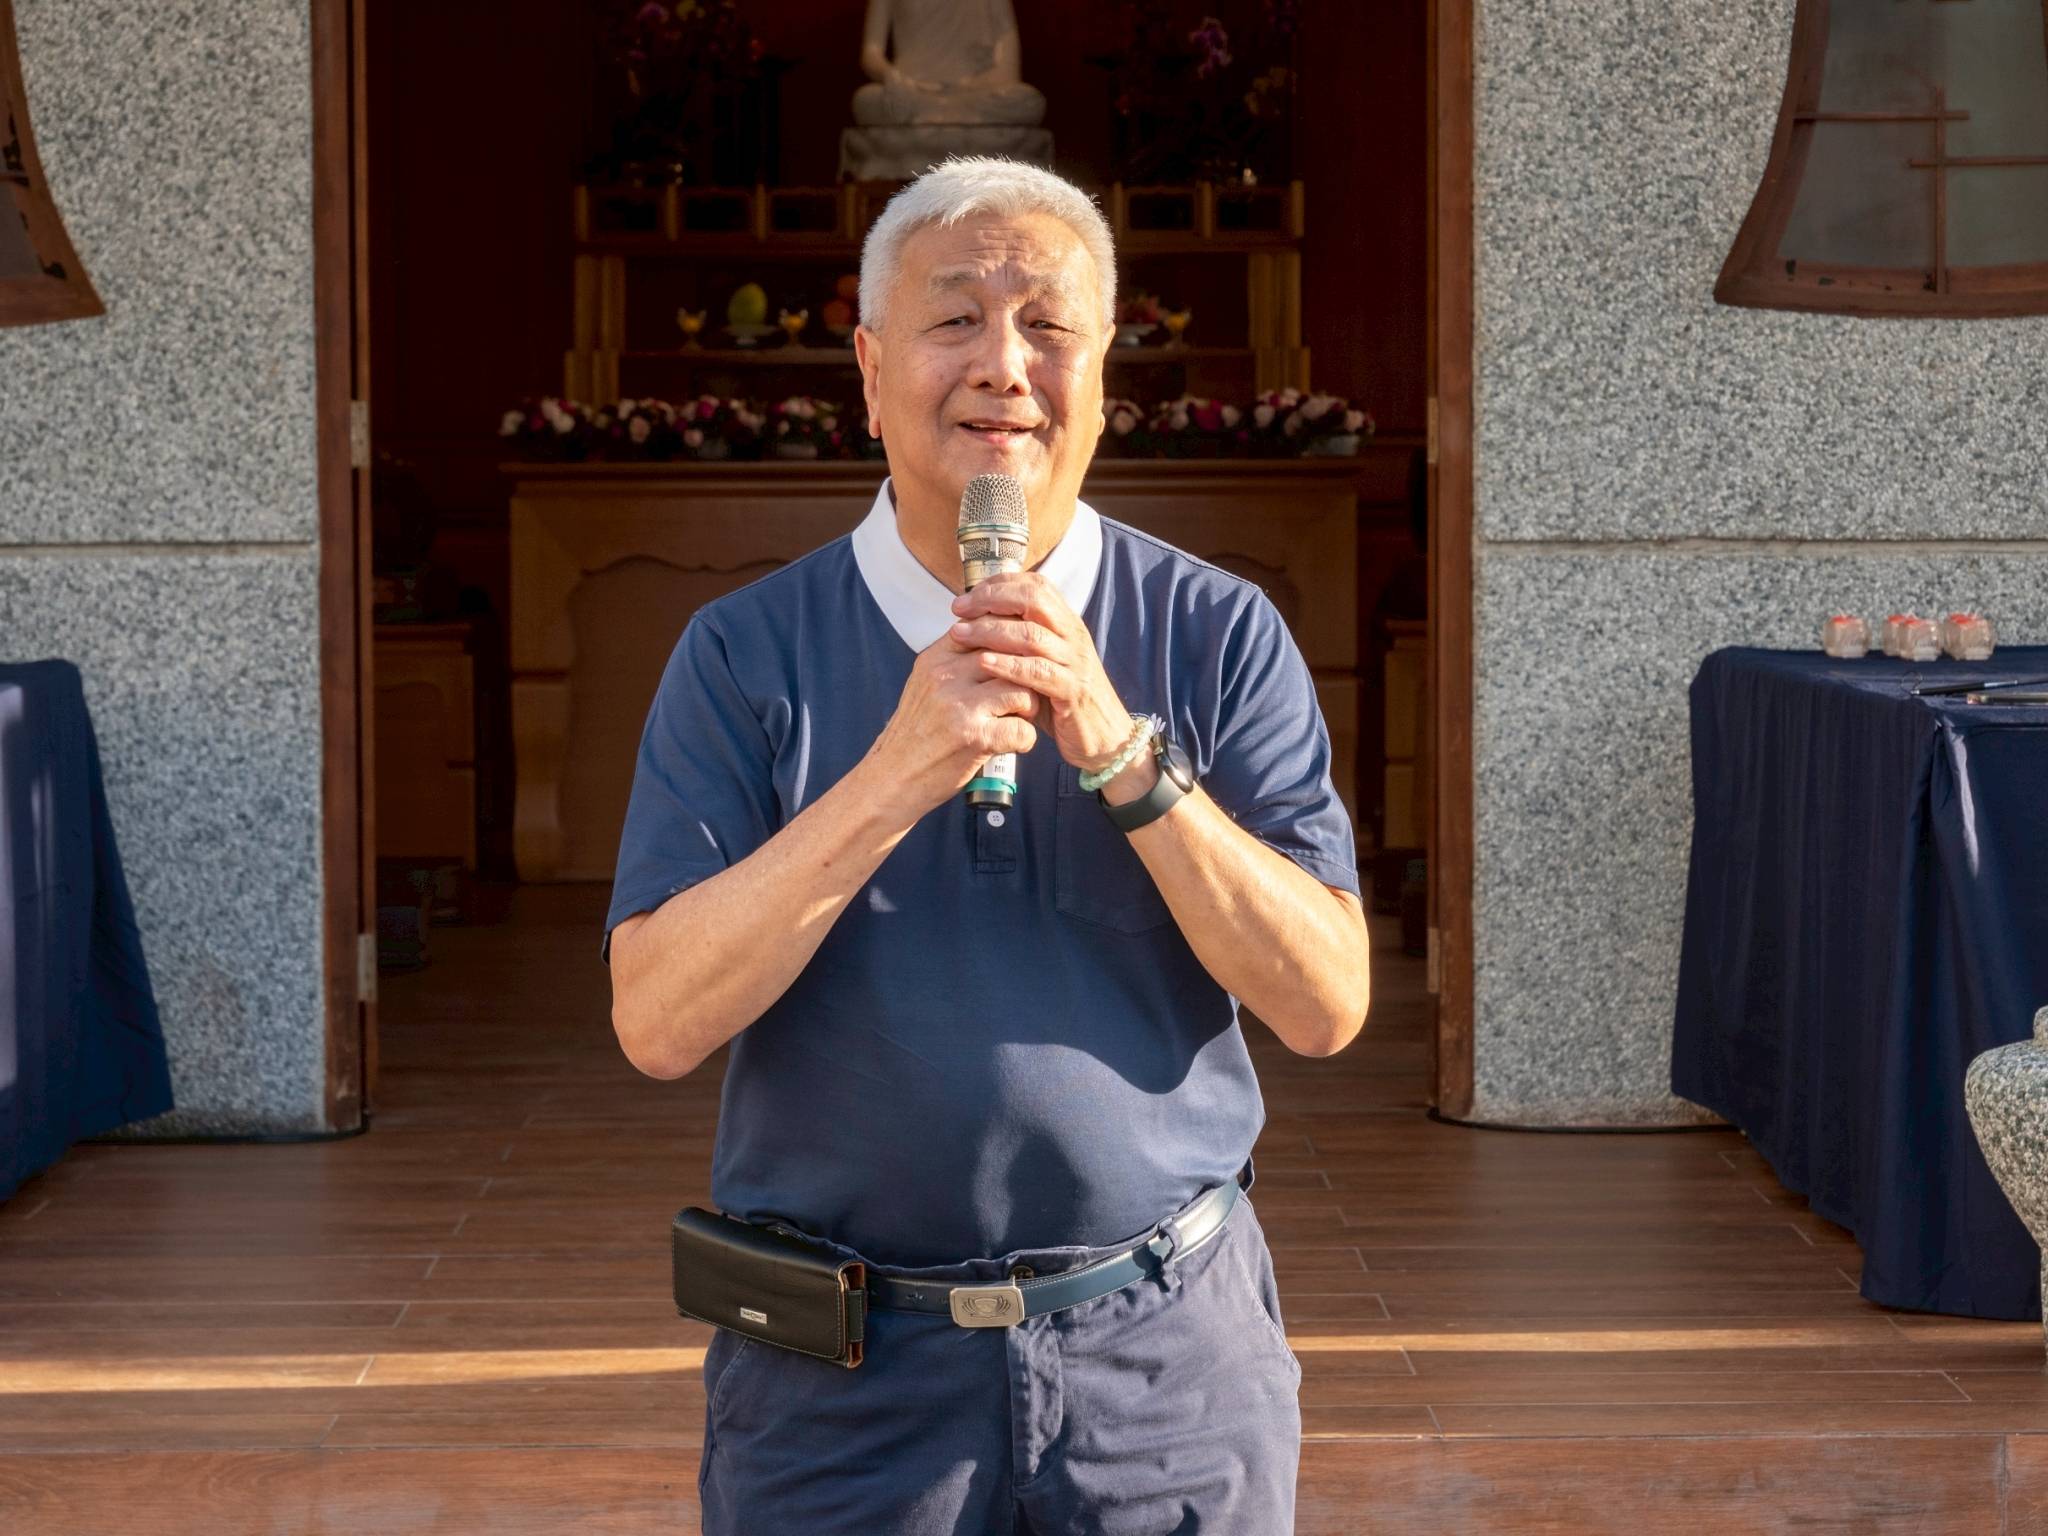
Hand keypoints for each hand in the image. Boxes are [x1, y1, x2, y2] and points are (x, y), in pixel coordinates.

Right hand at [862, 630, 1040, 822]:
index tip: (1019, 658)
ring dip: (1029, 709)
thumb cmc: (914, 735)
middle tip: (1024, 695)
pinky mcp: (976, 738)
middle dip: (1025, 677)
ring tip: (1018, 719)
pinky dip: (1025, 740)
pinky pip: (1023, 730)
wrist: (893, 777)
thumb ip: (955, 662)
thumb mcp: (925, 685)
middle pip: (1010, 658)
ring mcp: (961, 707)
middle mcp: (947, 677)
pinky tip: (1011, 744)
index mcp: (935, 660)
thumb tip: (996, 641)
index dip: (1011, 642)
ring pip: (1022, 691)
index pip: (986, 629)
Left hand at [945, 572, 1144, 781]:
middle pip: (1033, 599)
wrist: (1107, 739)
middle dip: (991, 599)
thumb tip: (978, 627)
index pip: (1035, 585)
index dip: (999, 584)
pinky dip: (1008, 665)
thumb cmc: (1066, 703)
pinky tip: (983, 662)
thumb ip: (1020, 646)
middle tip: (959, 610)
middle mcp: (1073, 637)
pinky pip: (1038, 672)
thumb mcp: (1045, 666)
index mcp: (1067, 625)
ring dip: (990, 630)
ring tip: (959, 633)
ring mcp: (1075, 663)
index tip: (968, 597)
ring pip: (1032, 634)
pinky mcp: (1072, 691)